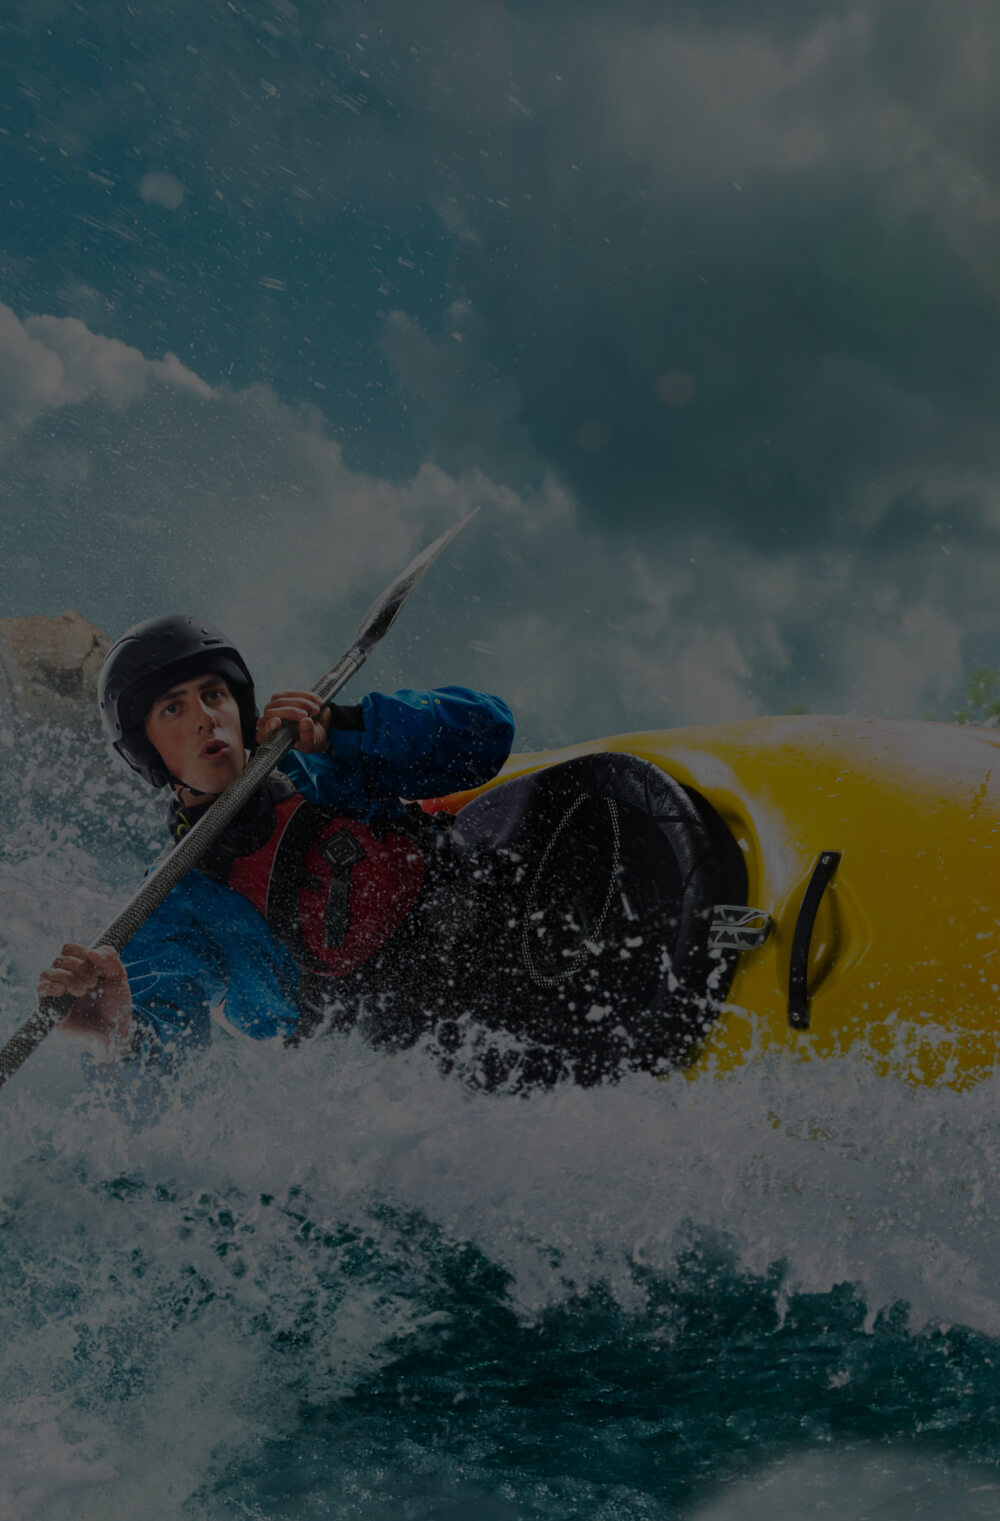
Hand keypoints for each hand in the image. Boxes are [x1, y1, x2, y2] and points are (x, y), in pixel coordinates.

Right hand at [38, 943, 134, 1062]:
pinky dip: (50, 986)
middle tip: (93, 983)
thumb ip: (109, 958)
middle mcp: (64, 979)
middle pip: (59, 959)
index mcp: (78, 968)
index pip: (68, 949)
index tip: (98, 968)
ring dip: (67, 977)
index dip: (81, 953)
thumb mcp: (118, 976)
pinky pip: (39, 992)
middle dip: (79, 968)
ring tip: (82, 990)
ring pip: (46, 973)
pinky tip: (64, 992)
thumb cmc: (116, 1004)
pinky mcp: (50, 1010)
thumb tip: (92, 952)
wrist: (115, 1030)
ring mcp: (56, 994)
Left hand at [257, 691, 328, 753]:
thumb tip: (305, 722)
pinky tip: (316, 701)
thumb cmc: (309, 739)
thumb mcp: (311, 742)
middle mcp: (268, 721)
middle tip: (306, 715)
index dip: (269, 725)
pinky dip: (305, 696)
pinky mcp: (282, 697)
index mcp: (271, 737)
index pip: (264, 731)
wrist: (317, 727)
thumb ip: (307, 735)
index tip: (277, 722)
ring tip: (316, 709)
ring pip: (281, 700)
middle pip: (272, 712)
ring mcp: (274, 708)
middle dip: (291, 712)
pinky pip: (290, 693)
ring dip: (301, 703)